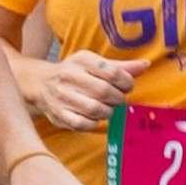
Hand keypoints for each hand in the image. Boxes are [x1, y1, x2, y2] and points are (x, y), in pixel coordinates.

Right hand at [22, 51, 146, 131]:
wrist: (40, 83)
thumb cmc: (74, 72)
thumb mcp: (94, 62)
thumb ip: (120, 66)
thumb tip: (145, 65)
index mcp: (81, 60)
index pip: (112, 71)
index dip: (126, 82)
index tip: (127, 86)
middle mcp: (69, 76)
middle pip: (104, 91)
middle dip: (118, 98)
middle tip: (119, 99)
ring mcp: (62, 96)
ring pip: (95, 109)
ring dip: (108, 112)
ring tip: (108, 108)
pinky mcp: (58, 114)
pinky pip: (83, 124)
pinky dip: (94, 123)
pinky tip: (96, 118)